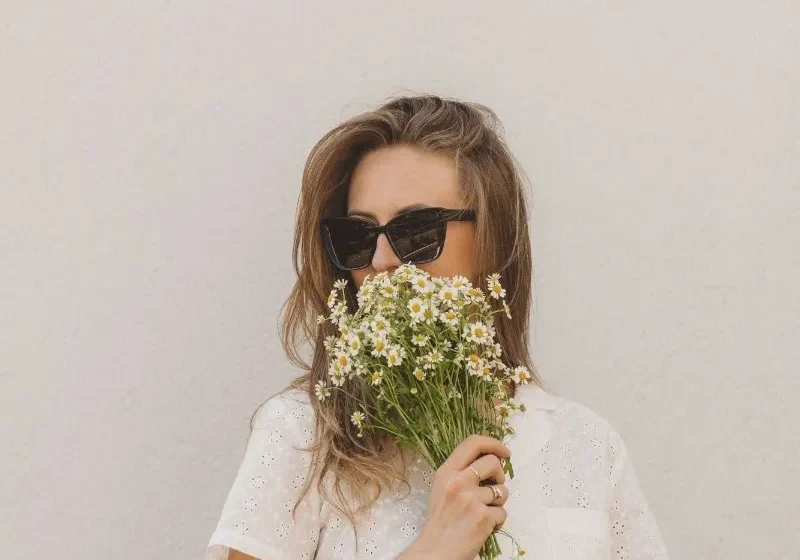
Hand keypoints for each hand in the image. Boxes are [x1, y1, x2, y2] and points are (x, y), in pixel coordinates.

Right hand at [400, 434, 510, 559]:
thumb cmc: (440, 521)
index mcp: (446, 472)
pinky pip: (502, 513)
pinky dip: (497, 520)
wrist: (435, 551)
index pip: (473, 443)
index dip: (494, 443)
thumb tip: (490, 462)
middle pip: (493, 463)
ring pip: (502, 491)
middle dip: (500, 474)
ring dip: (498, 502)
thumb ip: (460, 473)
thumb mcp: (442, 488)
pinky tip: (485, 526)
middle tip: (495, 486)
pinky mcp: (483, 517)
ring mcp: (471, 499)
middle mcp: (458, 481)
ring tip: (484, 512)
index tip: (504, 451)